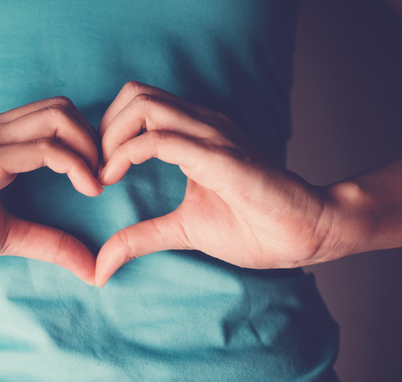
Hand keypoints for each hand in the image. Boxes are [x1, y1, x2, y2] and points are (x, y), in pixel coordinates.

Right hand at [0, 96, 102, 283]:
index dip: (84, 141)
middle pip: (62, 108)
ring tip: (98, 184)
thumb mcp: (4, 235)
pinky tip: (88, 189)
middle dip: (95, 139)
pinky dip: (76, 164)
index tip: (98, 179)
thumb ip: (47, 241)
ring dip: (91, 148)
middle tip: (104, 177)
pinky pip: (45, 149)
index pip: (52, 116)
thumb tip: (91, 267)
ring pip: (59, 118)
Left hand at [94, 82, 334, 285]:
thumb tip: (101, 268)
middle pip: (134, 93)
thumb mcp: (181, 230)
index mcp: (194, 132)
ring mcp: (211, 135)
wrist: (304, 233)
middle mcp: (201, 124)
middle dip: (103, 128)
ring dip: (110, 137)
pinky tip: (114, 178)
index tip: (97, 172)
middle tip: (96, 169)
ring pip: (143, 105)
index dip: (107, 132)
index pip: (138, 104)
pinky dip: (126, 154)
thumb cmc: (252, 227)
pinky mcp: (219, 156)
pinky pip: (161, 138)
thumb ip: (139, 239)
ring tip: (104, 174)